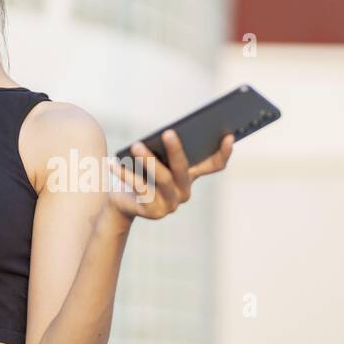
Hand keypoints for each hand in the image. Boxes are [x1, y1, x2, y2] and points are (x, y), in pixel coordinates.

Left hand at [107, 130, 233, 221]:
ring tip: (136, 146)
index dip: (224, 152)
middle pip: (183, 170)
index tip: (228, 135)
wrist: (122, 203)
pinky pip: (139, 189)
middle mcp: (184, 191)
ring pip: (162, 180)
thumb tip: (166, 133)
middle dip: (176, 150)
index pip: (214, 165)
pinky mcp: (152, 212)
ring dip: (148, 161)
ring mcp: (170, 204)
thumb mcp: (154, 159)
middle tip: (168, 132)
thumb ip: (163, 150)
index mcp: (191, 175)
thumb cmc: (140, 173)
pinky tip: (115, 162)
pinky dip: (125, 174)